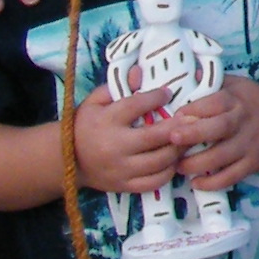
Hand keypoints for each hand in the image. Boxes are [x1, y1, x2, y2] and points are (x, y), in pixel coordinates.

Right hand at [67, 81, 187, 196]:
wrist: (66, 159)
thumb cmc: (85, 125)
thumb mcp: (96, 101)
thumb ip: (117, 86)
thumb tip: (140, 72)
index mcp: (106, 121)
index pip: (137, 106)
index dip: (157, 97)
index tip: (168, 93)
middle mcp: (114, 146)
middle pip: (155, 136)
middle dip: (178, 126)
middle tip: (192, 118)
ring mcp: (120, 169)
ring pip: (160, 161)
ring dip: (178, 149)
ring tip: (187, 138)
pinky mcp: (124, 186)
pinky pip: (154, 182)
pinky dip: (169, 171)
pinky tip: (174, 160)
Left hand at [160, 73, 258, 193]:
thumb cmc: (257, 101)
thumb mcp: (238, 85)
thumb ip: (213, 82)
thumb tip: (186, 74)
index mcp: (236, 100)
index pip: (214, 102)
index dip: (193, 109)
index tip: (175, 116)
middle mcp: (242, 122)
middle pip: (217, 128)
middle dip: (193, 134)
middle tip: (172, 138)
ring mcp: (248, 144)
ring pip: (221, 157)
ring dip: (196, 164)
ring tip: (177, 166)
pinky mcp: (253, 164)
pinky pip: (231, 176)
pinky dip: (213, 183)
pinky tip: (196, 183)